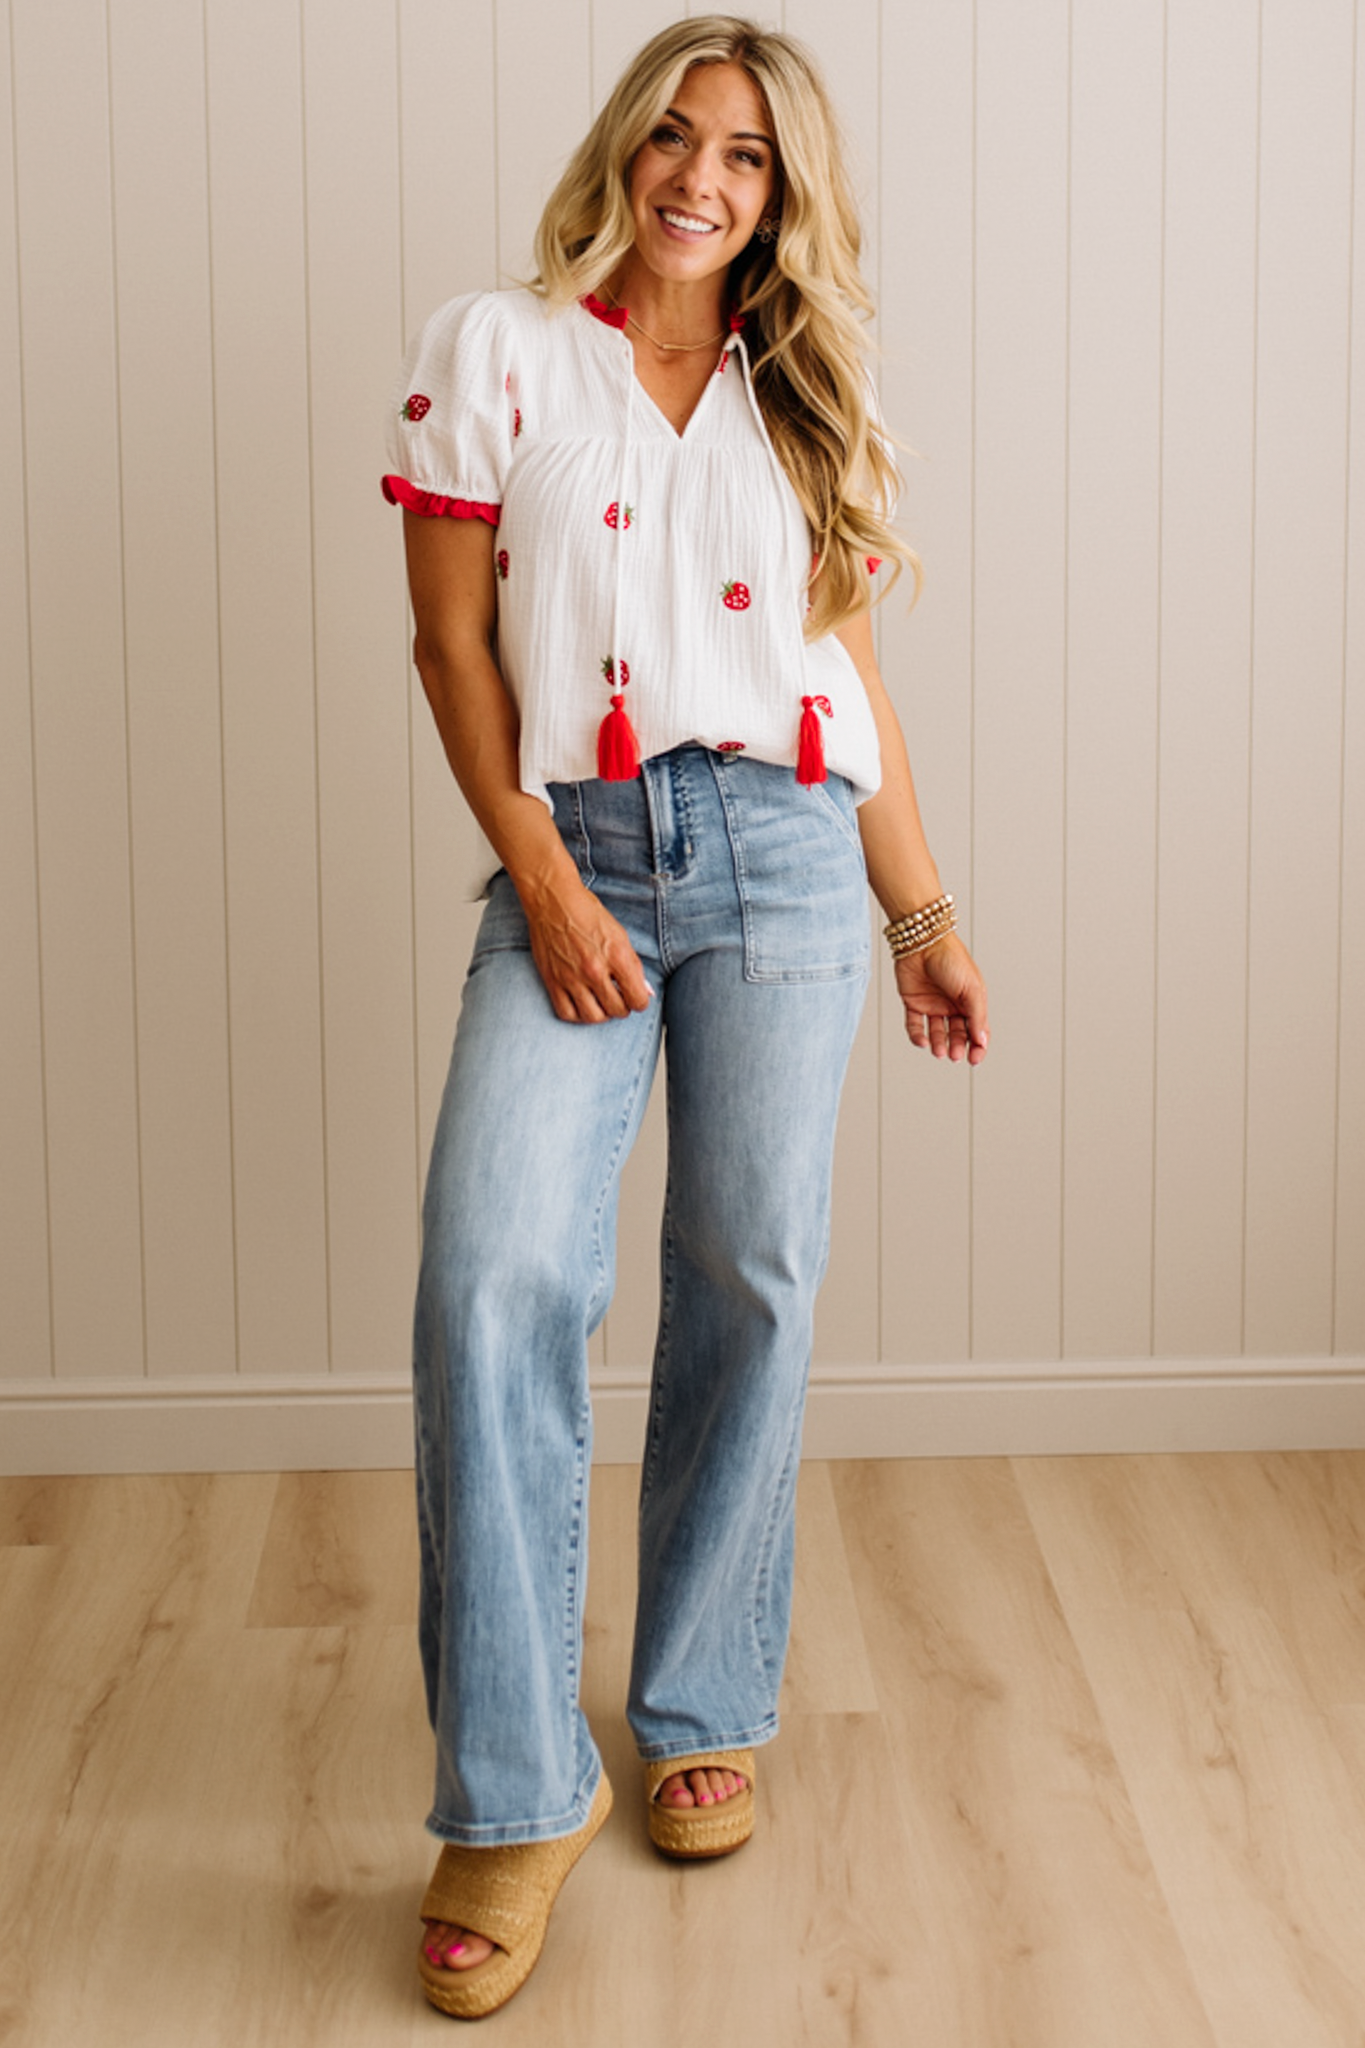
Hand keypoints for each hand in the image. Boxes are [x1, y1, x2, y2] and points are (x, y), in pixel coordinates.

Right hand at [524, 878, 651, 1023]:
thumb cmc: (587, 913)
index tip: (636, 997)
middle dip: (623, 1008)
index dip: (640, 1002)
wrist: (553, 901)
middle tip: (620, 998)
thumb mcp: (620, 935)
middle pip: (617, 1010)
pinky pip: (567, 1013)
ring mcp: (571, 977)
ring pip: (593, 1017)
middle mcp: (594, 970)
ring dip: (602, 1014)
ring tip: (602, 1003)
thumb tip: (644, 991)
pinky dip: (578, 1015)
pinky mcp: (552, 980)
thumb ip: (633, 965)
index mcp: (616, 956)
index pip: (637, 999)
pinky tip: (582, 1004)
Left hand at [894, 933, 988, 1064]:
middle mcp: (952, 1004)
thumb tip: (982, 1040)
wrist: (923, 941)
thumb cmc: (952, 959)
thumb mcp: (972, 989)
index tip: (974, 1059)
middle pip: (957, 1034)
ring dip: (939, 1044)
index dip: (978, 1046)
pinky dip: (918, 1036)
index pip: (977, 1029)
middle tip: (954, 1055)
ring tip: (939, 1052)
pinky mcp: (913, 1003)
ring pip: (937, 1032)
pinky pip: (915, 1025)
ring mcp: (933, 1004)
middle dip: (957, 1046)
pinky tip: (923, 1043)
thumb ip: (977, 1016)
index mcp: (971, 1001)